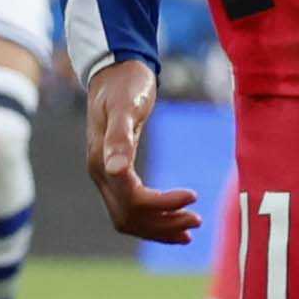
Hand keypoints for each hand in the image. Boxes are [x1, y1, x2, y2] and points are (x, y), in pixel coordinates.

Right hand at [83, 57, 198, 244]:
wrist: (115, 70)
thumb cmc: (125, 84)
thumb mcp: (126, 106)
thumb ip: (119, 137)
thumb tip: (116, 170)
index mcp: (102, 161)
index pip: (133, 199)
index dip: (163, 204)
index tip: (194, 195)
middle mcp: (100, 173)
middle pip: (129, 216)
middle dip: (163, 224)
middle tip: (197, 220)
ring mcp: (105, 175)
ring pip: (129, 218)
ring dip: (159, 227)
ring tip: (191, 225)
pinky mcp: (115, 173)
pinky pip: (130, 207)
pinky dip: (152, 219)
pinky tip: (174, 220)